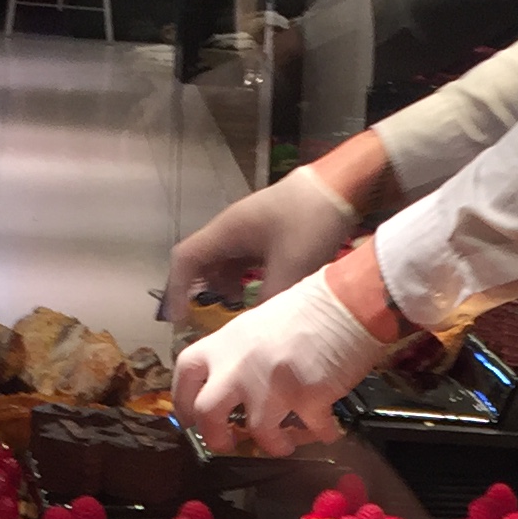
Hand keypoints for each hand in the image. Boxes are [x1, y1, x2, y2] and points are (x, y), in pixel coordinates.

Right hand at [162, 168, 357, 322]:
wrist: (340, 187)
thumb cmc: (311, 220)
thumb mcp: (291, 267)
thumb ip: (269, 302)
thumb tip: (256, 332)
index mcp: (227, 231)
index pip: (185, 260)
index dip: (176, 290)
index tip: (181, 320)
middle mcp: (230, 230)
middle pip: (202, 265)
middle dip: (204, 294)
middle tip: (214, 322)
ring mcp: (247, 232)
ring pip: (223, 266)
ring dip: (227, 289)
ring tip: (244, 310)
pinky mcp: (264, 235)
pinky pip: (243, 263)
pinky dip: (245, 282)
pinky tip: (262, 296)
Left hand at [172, 269, 391, 456]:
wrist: (348, 302)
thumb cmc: (306, 311)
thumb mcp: (257, 327)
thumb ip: (238, 357)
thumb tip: (233, 392)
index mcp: (225, 343)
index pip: (186, 374)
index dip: (184, 402)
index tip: (192, 420)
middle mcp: (241, 364)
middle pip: (207, 413)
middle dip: (215, 438)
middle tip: (230, 444)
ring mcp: (272, 383)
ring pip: (259, 434)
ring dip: (275, 445)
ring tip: (287, 443)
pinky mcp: (307, 398)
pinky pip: (311, 431)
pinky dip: (321, 434)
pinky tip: (326, 429)